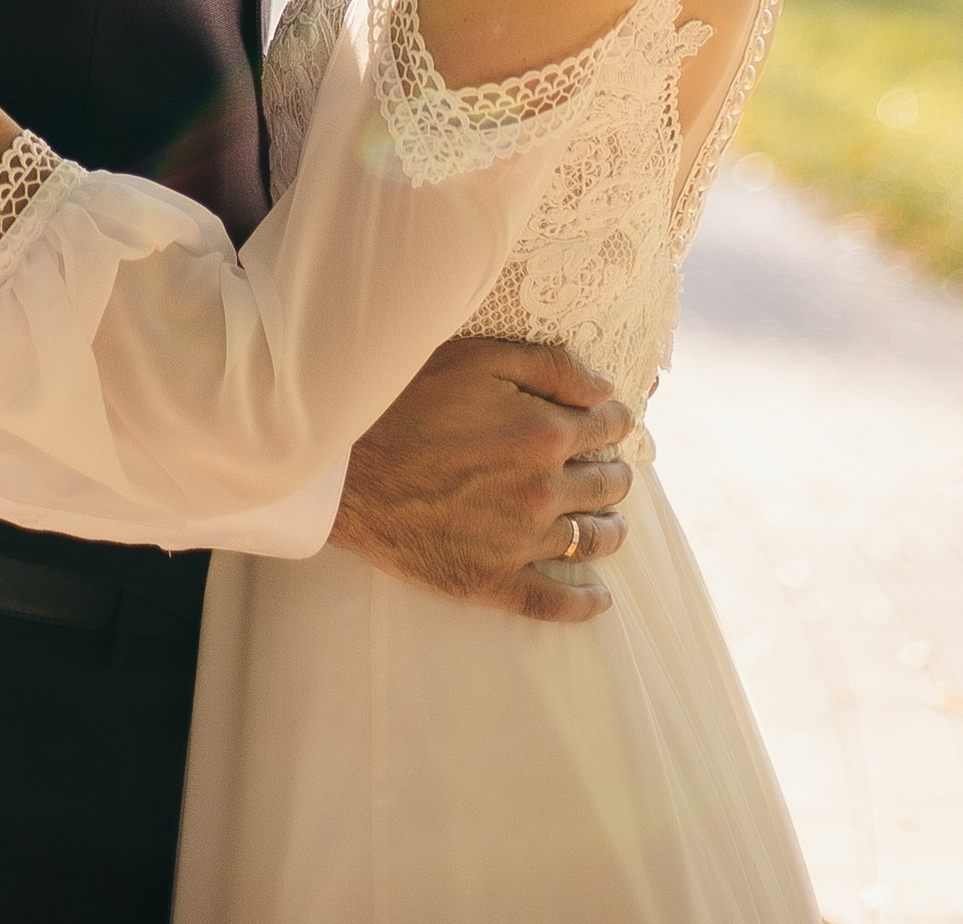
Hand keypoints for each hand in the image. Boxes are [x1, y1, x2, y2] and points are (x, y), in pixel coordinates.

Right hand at [329, 333, 633, 622]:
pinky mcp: (491, 581)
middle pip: (605, 485)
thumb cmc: (404, 401)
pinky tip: (599, 598)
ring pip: (589, 541)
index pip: (605, 427)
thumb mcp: (477, 358)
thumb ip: (549, 367)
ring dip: (609, 530)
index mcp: (543, 434)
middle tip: (613, 469)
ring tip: (611, 524)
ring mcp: (519, 543)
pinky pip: (553, 603)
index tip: (615, 420)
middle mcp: (543, 491)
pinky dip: (583, 603)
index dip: (616, 419)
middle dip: (616, 472)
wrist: (346, 470)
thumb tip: (604, 388)